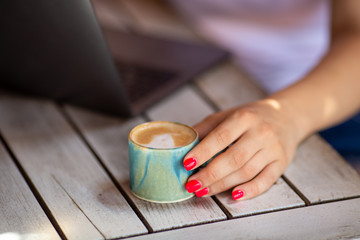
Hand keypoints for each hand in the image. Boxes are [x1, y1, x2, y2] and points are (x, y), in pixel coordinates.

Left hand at [183, 99, 301, 199]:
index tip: (187, 164)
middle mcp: (261, 133)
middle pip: (233, 159)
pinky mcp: (282, 163)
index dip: (203, 152)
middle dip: (210, 175)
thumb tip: (182, 143)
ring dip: (223, 185)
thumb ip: (206, 128)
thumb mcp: (227, 115)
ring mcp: (273, 149)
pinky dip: (250, 191)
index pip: (221, 137)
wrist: (286, 116)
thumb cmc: (251, 117)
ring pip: (246, 172)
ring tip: (204, 191)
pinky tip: (234, 196)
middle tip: (192, 185)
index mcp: (244, 118)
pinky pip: (266, 181)